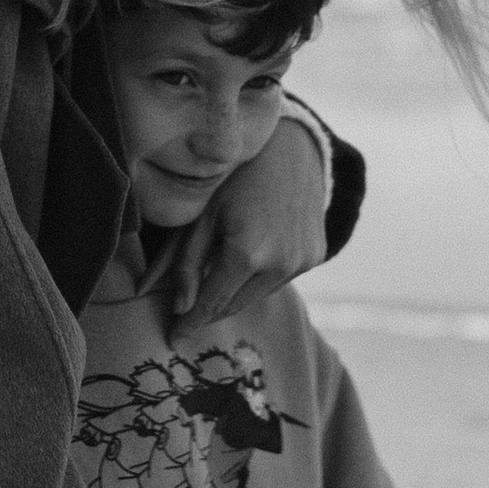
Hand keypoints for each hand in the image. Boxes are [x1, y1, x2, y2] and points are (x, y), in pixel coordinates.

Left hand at [170, 111, 327, 335]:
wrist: (291, 148)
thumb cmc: (235, 177)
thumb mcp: (201, 215)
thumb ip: (185, 264)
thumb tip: (177, 307)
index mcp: (246, 253)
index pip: (211, 304)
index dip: (189, 323)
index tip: (172, 340)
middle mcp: (280, 265)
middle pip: (234, 304)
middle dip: (210, 307)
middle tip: (187, 309)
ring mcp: (302, 262)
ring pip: (257, 294)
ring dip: (237, 287)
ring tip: (225, 258)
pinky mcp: (316, 257)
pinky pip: (280, 278)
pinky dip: (262, 273)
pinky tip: (256, 244)